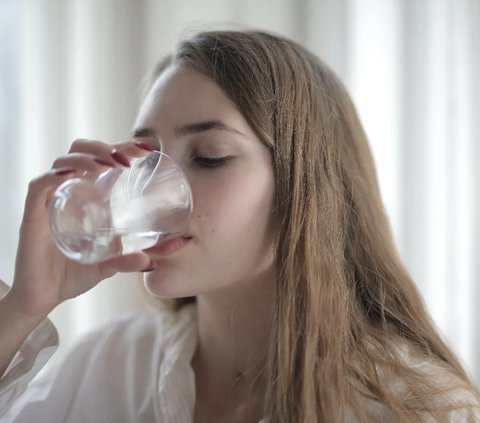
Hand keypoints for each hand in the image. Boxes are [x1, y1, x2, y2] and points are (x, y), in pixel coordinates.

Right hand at [5, 138, 156, 320]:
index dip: (121, 147)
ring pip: (62, 162)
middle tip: (127, 159)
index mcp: (85, 197)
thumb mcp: (108, 265)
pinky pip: (39, 186)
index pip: (101, 159)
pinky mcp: (32, 216)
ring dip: (87, 157)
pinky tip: (74, 175)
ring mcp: (49, 202)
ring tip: (109, 165)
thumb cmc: (72, 275)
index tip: (146, 149)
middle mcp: (67, 193)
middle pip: (80, 151)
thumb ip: (128, 260)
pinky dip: (55, 175)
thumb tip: (152, 262)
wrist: (42, 299)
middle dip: (104, 146)